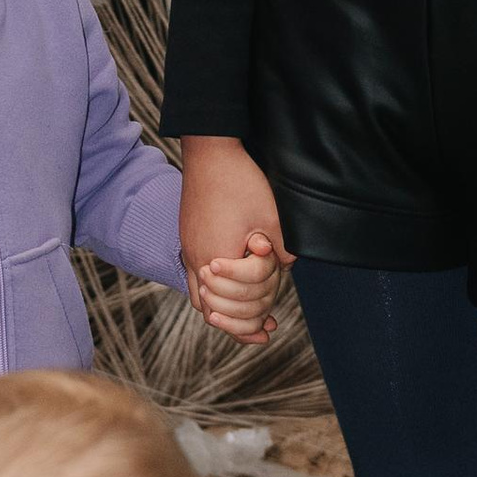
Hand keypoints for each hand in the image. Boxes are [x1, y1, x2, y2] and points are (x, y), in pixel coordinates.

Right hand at [179, 138, 292, 332]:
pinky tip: (232, 284)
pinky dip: (212, 292)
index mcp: (216, 261)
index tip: (272, 324)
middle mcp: (196, 260)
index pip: (235, 308)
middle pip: (214, 312)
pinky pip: (195, 279)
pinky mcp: (188, 238)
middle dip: (240, 321)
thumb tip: (288, 267)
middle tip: (263, 326)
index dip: (256, 318)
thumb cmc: (240, 182)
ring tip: (248, 313)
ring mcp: (188, 249)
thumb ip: (283, 250)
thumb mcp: (271, 218)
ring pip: (200, 299)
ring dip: (224, 309)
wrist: (210, 151)